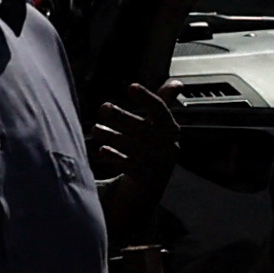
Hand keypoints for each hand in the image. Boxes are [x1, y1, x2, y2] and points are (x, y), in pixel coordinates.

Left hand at [90, 86, 180, 243]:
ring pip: (132, 146)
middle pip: (143, 128)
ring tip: (96, 129)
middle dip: (123, 117)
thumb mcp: (159, 128)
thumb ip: (164, 104)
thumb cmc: (152, 149)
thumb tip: (177, 83)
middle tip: (105, 107)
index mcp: (171, 131)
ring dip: (113, 136)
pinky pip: (126, 165)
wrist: (150, 189)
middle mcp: (167, 147)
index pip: (160, 109)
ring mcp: (156, 164)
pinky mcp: (144, 180)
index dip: (147, 97)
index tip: (131, 87)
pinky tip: (102, 151)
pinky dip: (113, 157)